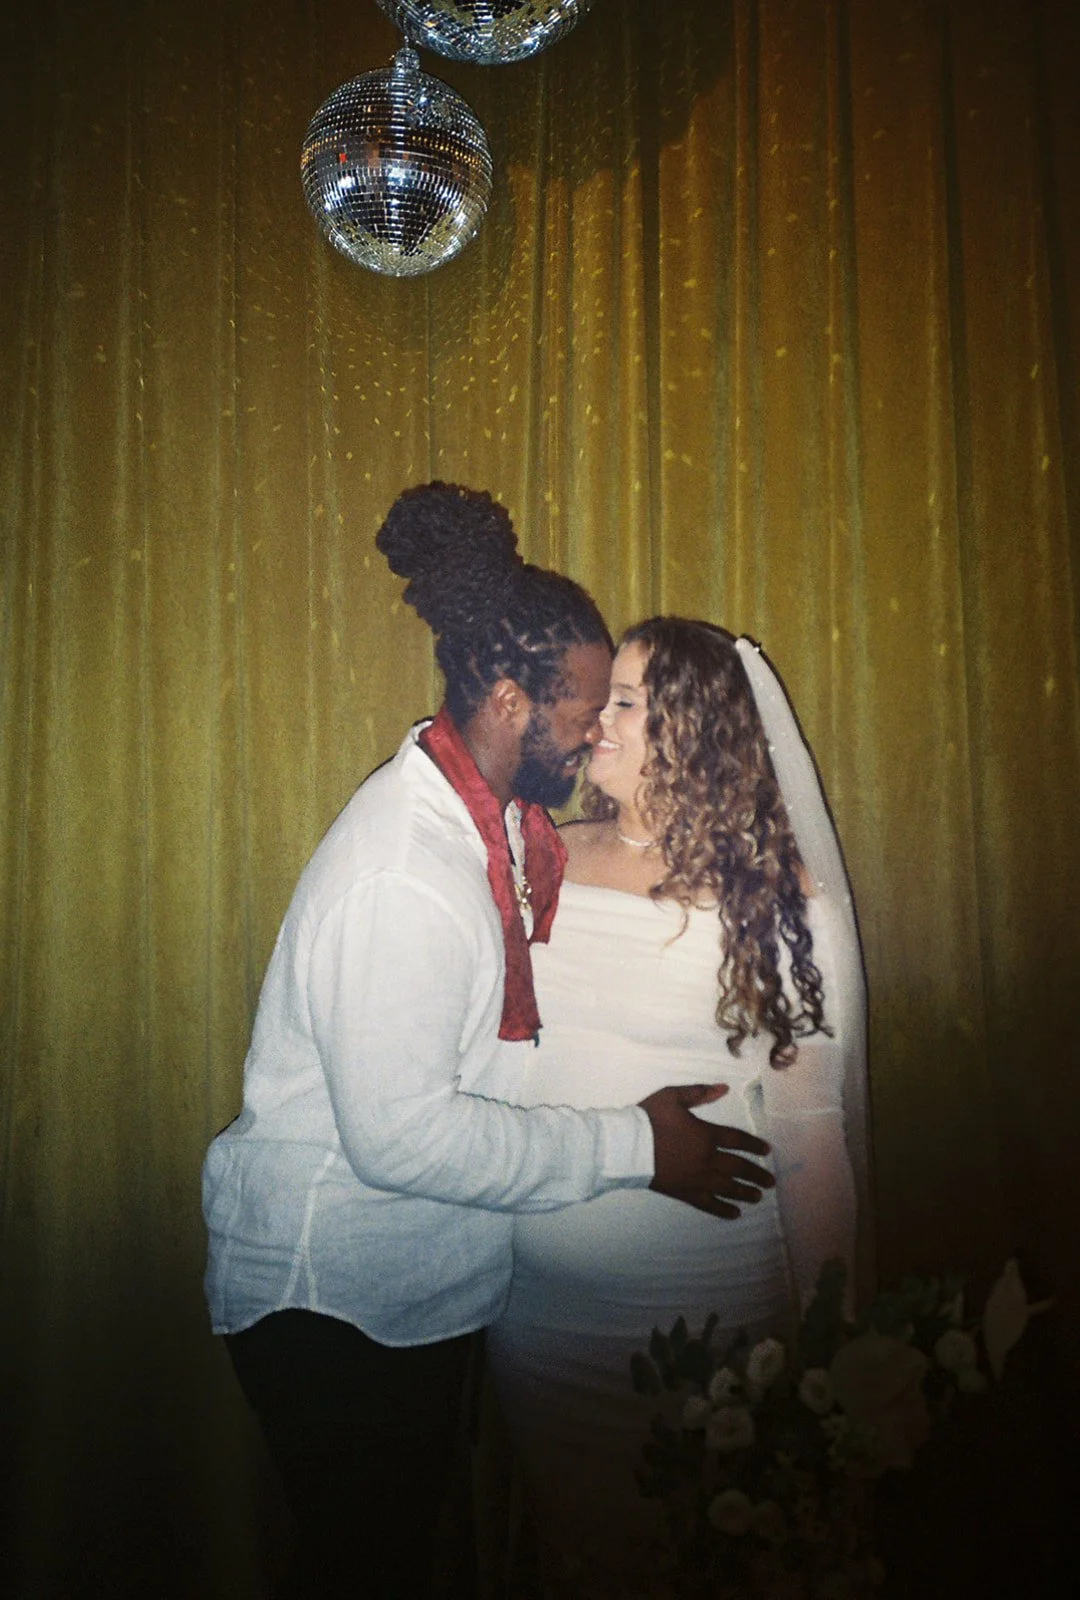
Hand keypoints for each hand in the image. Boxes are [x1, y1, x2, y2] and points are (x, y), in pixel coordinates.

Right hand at [639, 1083, 774, 1218]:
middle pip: (738, 1168)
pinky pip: (709, 1204)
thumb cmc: (649, 1119)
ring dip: (745, 1192)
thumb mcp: (673, 1097)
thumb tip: (723, 1088)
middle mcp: (707, 1159)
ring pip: (728, 1188)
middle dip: (756, 1174)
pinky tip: (735, 1213)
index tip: (767, 1151)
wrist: (627, 1146)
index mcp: (706, 1134)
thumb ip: (699, 1093)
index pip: (737, 1140)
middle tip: (770, 1182)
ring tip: (758, 1197)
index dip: (754, 1145)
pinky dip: (723, 1210)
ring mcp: (697, 1178)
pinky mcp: (685, 1193)